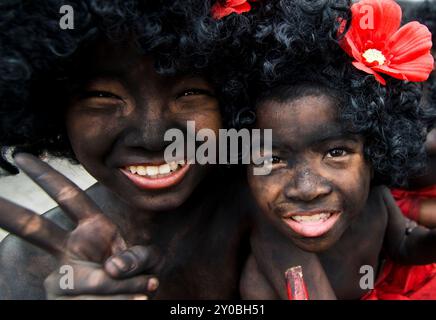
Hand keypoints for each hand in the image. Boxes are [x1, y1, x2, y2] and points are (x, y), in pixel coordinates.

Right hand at [0, 153, 159, 298]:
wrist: (129, 304)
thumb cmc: (135, 278)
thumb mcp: (144, 262)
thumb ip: (137, 258)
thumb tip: (113, 267)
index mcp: (91, 228)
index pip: (68, 197)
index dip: (47, 177)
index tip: (21, 157)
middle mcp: (68, 250)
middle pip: (35, 228)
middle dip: (10, 213)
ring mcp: (60, 278)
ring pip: (93, 280)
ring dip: (123, 289)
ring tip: (143, 292)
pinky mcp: (61, 301)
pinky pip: (94, 302)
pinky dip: (122, 302)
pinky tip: (132, 301)